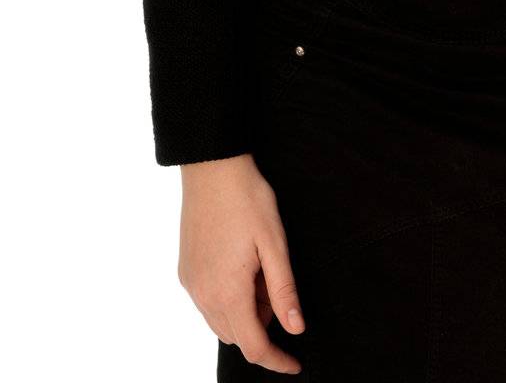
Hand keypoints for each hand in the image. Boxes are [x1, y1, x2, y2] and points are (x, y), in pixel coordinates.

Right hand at [178, 153, 304, 373]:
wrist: (212, 167)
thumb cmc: (248, 200)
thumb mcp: (275, 243)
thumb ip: (283, 289)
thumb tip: (295, 328)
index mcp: (228, 291)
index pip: (253, 345)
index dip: (276, 360)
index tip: (295, 364)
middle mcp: (203, 295)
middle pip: (236, 336)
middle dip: (262, 326)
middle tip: (277, 287)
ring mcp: (190, 284)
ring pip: (220, 321)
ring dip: (244, 312)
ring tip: (260, 271)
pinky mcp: (185, 271)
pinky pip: (207, 303)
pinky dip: (228, 299)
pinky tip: (241, 265)